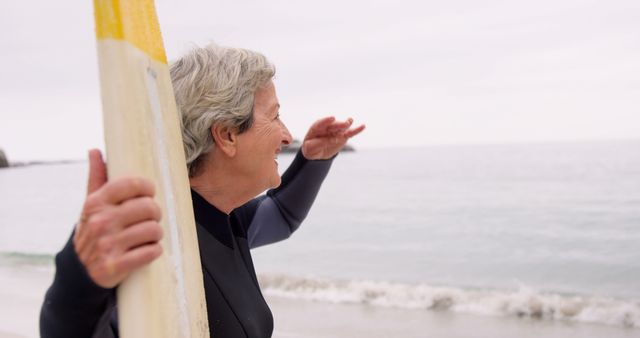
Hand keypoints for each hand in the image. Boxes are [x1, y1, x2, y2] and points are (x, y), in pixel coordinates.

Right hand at [73, 149, 162, 287]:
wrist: (80, 270)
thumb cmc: (93, 230)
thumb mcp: (92, 204)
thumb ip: (97, 178)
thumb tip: (94, 150)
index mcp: (96, 203)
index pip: (132, 184)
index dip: (148, 188)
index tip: (149, 194)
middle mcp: (100, 222)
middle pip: (149, 207)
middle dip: (155, 213)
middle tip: (151, 218)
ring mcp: (107, 244)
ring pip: (154, 230)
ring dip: (156, 234)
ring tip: (150, 235)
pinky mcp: (115, 265)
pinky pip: (151, 252)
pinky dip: (154, 251)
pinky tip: (148, 250)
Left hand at [301, 116, 365, 159]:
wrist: (316, 151)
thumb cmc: (311, 148)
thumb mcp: (310, 148)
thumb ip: (319, 143)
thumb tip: (331, 140)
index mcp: (316, 128)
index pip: (321, 123)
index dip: (326, 120)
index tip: (332, 118)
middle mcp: (327, 127)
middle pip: (333, 125)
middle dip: (339, 124)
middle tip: (345, 124)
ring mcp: (336, 131)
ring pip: (342, 127)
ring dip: (346, 124)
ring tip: (350, 121)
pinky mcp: (343, 136)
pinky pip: (349, 133)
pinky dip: (356, 130)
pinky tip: (363, 126)